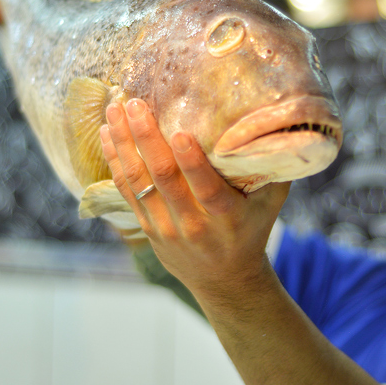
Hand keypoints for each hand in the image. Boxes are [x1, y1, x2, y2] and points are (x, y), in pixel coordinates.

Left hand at [100, 99, 289, 294]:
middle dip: (146, 138)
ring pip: (138, 182)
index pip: (207, 189)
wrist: (225, 280)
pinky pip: (126, 191)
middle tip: (135, 104)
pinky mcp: (147, 228)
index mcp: (227, 217)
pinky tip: (108, 135)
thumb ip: (272, 169)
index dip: (192, 162)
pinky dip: (115, 161)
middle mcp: (193, 223)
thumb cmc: (251, 231)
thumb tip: (276, 124)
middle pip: (164, 178)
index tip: (180, 132)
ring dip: (123, 144)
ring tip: (113, 111)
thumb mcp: (270, 204)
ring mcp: (166, 227)